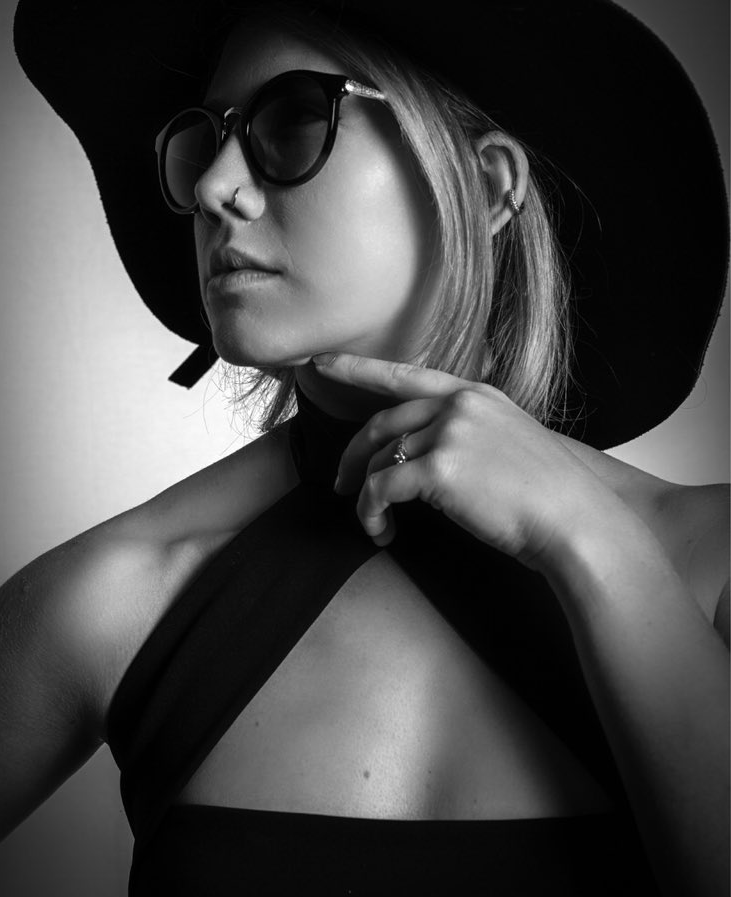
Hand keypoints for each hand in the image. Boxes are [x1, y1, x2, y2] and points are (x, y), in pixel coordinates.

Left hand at [314, 352, 616, 571]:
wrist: (576, 520)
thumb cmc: (548, 495)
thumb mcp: (511, 441)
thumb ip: (469, 434)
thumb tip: (426, 455)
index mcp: (475, 395)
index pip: (403, 375)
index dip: (357, 369)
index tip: (321, 364)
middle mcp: (458, 407)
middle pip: (381, 424)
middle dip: (351, 455)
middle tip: (339, 483)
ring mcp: (448, 434)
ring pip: (377, 461)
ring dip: (365, 495)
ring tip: (373, 522)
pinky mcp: (438, 470)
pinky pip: (380, 489)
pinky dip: (371, 514)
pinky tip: (382, 532)